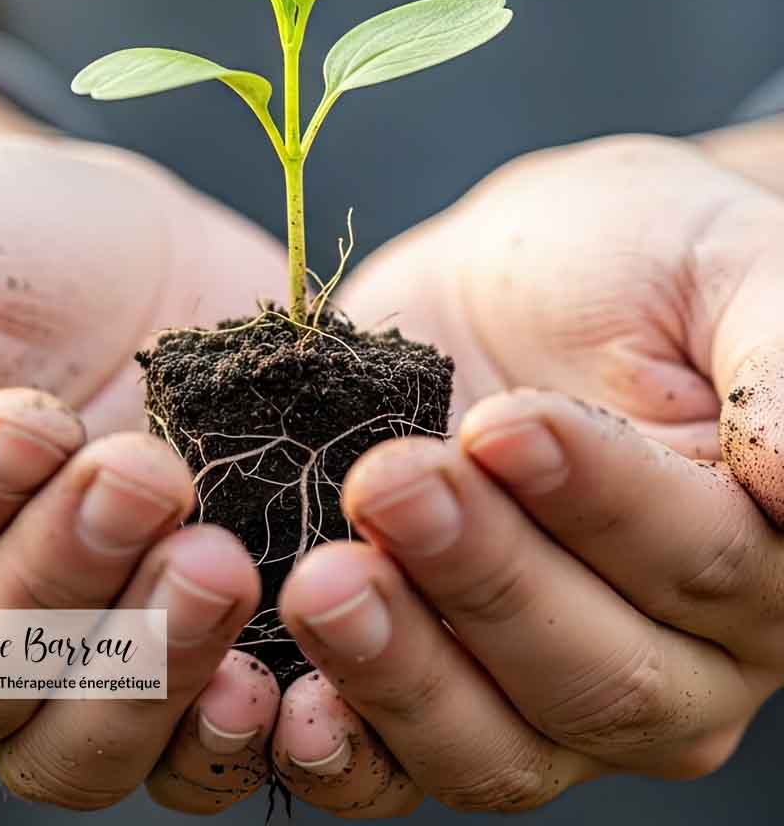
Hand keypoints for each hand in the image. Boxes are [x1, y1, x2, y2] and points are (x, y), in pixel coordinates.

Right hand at [0, 132, 286, 810]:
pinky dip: (218, 738)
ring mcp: (69, 658)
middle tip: (143, 474)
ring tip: (216, 561)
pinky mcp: (177, 651)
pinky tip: (263, 682)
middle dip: (55, 578)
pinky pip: (181, 757)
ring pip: (68, 747)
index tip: (31, 419)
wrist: (137, 256)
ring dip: (144, 668)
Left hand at [267, 129, 783, 814]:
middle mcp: (669, 653)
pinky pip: (397, 764)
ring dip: (400, 671)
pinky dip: (344, 750)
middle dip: (483, 580)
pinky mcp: (433, 675)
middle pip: (593, 674)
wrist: (513, 279)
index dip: (597, 504)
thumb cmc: (630, 260)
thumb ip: (778, 362)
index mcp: (758, 555)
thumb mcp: (717, 263)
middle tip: (390, 485)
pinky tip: (289, 704)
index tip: (502, 422)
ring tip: (324, 582)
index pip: (698, 564)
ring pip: (495, 744)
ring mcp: (542, 687)